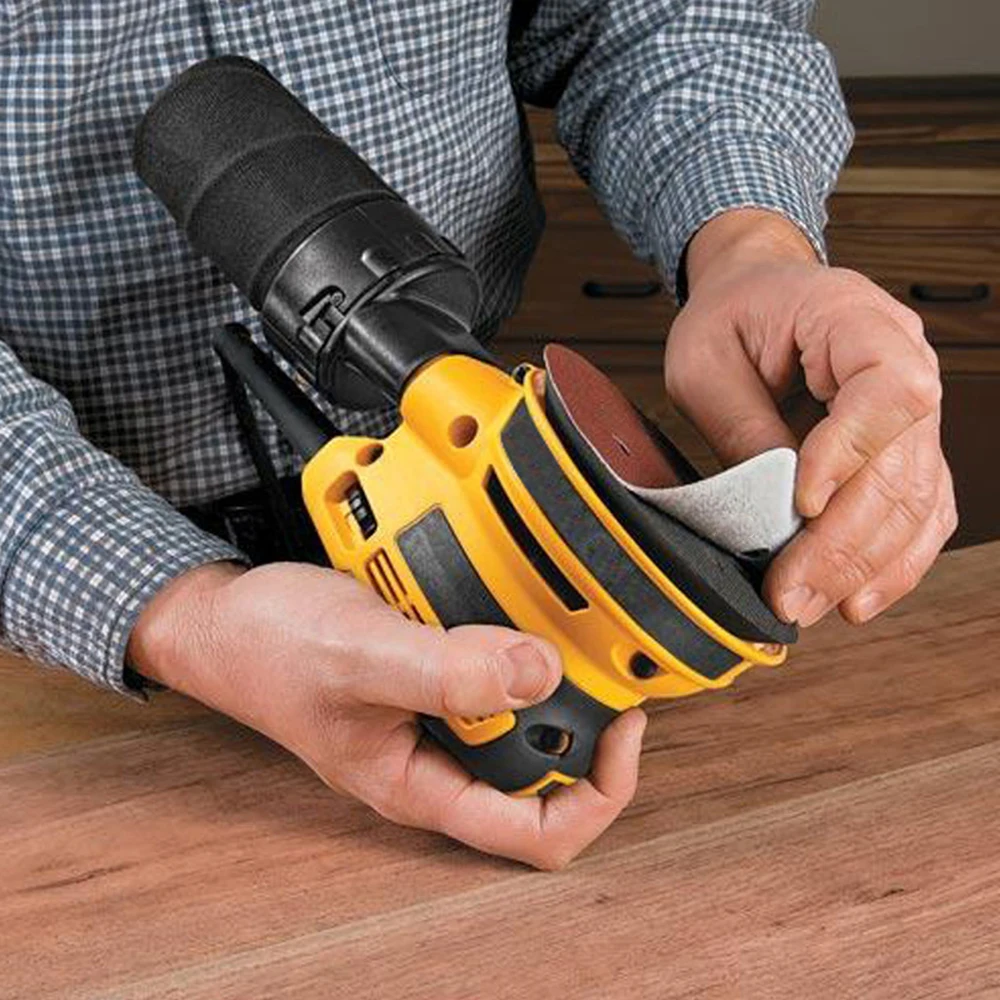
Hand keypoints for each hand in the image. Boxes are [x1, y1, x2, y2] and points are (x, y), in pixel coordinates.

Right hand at [128, 561, 645, 868]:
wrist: (226, 617)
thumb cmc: (270, 650)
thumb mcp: (359, 658)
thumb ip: (446, 671)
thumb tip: (539, 675)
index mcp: (419, 786)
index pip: (533, 831)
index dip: (596, 791)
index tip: (621, 727)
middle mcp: (435, 760)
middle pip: (543, 773)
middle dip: (583, 723)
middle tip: (607, 662)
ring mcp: (434, 719)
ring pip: (522, 719)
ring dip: (550, 679)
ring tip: (565, 628)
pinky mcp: (432, 679)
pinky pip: (494, 674)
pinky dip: (514, 645)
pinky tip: (516, 605)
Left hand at [665, 209, 956, 625]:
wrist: (757, 294)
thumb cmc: (731, 316)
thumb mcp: (704, 361)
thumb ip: (741, 426)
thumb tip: (773, 508)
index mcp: (856, 318)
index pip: (888, 390)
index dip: (850, 454)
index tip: (800, 503)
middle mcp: (904, 362)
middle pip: (903, 464)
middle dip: (843, 541)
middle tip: (791, 593)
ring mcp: (913, 411)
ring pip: (917, 500)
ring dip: (865, 564)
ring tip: (813, 604)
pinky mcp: (904, 449)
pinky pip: (920, 511)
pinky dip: (892, 560)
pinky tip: (856, 596)